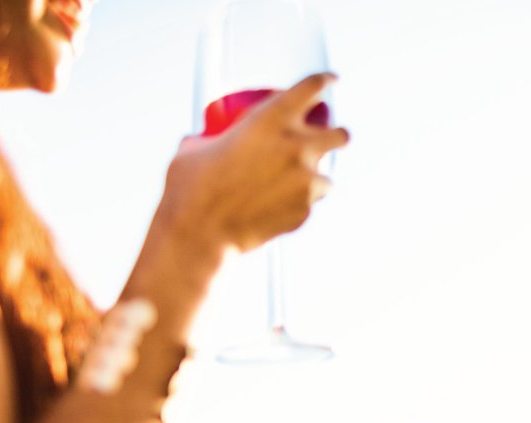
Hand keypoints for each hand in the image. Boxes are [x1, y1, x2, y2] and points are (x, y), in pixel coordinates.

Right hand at [162, 72, 349, 253]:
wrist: (199, 233)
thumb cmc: (190, 187)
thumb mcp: (196, 147)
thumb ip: (214, 138)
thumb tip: (208, 139)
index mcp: (272, 119)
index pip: (312, 87)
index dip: (325, 80)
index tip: (331, 81)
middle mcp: (298, 146)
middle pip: (341, 134)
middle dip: (337, 135)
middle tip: (327, 140)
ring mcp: (306, 181)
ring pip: (327, 177)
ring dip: (313, 179)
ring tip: (288, 187)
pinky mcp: (305, 211)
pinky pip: (309, 204)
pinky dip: (297, 205)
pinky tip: (274, 209)